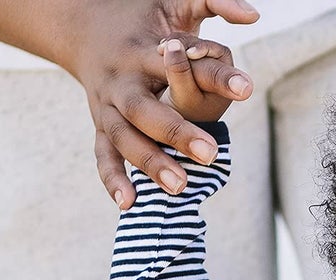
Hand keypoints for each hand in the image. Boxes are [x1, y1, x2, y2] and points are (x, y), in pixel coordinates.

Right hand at [66, 0, 258, 207]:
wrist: (80, 26)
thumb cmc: (141, 17)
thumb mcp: (173, 3)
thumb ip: (213, 2)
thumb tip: (254, 16)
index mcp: (142, 49)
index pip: (182, 63)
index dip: (215, 75)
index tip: (247, 89)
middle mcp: (121, 80)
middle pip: (145, 109)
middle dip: (177, 131)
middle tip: (211, 152)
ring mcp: (107, 106)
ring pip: (124, 137)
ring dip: (150, 161)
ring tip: (181, 185)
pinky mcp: (100, 126)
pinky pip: (103, 154)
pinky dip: (112, 178)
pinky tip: (130, 203)